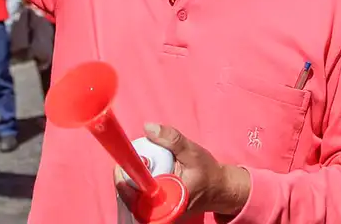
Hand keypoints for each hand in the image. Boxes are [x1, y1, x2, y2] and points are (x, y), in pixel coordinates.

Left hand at [114, 123, 249, 217]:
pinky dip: (139, 182)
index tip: (120, 165)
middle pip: (132, 198)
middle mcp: (164, 211)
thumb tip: (148, 128)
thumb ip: (172, 140)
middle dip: (127, 177)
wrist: (219, 189)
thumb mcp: (193, 152)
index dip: (124, 183)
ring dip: (132, 179)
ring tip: (137, 163)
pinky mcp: (159, 208)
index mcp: (172, 201)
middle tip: (129, 158)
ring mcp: (161, 212)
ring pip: (134, 197)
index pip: (138, 200)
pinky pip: (140, 197)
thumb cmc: (208, 173)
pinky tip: (144, 171)